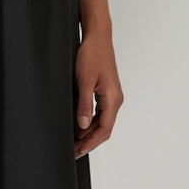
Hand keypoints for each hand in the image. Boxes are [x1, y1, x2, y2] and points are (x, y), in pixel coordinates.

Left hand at [74, 31, 122, 158]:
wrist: (97, 37)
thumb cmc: (92, 54)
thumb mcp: (84, 81)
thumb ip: (84, 104)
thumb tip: (82, 125)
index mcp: (112, 99)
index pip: (104, 129)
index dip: (90, 143)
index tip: (78, 151)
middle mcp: (115, 100)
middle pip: (104, 129)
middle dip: (89, 141)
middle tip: (73, 150)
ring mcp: (111, 96)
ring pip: (102, 122)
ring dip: (88, 133)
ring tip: (74, 142)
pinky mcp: (106, 92)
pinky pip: (100, 113)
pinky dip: (90, 122)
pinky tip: (79, 126)